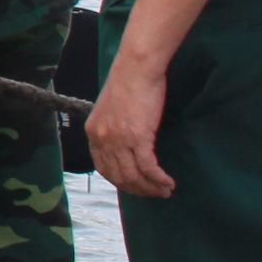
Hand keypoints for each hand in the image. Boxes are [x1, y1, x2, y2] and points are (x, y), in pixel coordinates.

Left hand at [87, 56, 175, 197]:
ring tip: (165, 191)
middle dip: (139, 190)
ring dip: (151, 188)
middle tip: (155, 193)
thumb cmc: (129, 83)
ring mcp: (118, 139)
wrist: (137, 68)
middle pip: (119, 177)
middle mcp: (102, 139)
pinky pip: (148, 167)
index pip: (103, 168)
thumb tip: (126, 147)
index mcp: (93, 132)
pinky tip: (168, 182)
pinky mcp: (137, 137)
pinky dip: (159, 179)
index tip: (136, 187)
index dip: (121, 182)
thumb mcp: (112, 110)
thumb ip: (114, 130)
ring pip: (134, 176)